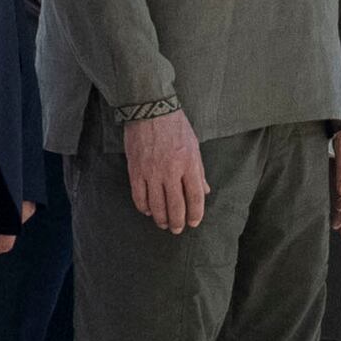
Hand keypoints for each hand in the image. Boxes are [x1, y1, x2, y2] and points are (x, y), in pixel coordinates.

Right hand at [124, 107, 210, 234]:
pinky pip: (139, 196)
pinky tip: (148, 211)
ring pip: (156, 204)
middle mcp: (171, 170)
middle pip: (176, 205)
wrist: (150, 111)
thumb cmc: (176, 126)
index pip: (195, 196)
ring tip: (164, 224)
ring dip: (161, 218)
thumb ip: (199, 171)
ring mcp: (151, 172)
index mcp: (189, 163)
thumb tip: (205, 191)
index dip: (195, 213)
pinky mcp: (135, 171)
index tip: (194, 222)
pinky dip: (144, 207)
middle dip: (178, 221)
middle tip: (177, 230)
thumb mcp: (194, 146)